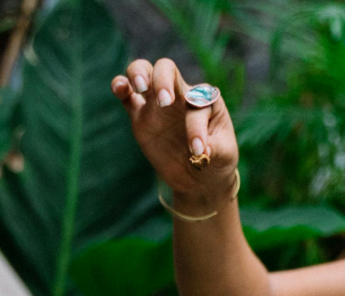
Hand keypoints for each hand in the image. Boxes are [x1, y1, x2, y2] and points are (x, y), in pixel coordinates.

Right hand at [111, 58, 239, 202]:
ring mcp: (158, 104)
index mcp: (205, 100)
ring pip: (144, 72)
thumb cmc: (217, 160)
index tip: (198, 152)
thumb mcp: (225, 156)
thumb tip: (202, 151)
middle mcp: (180, 95)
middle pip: (167, 69)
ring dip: (138, 73)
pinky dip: (120, 87)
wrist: (198, 177)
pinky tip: (119, 88)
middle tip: (164, 102)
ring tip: (140, 87)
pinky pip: (126, 96)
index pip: (197, 103)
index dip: (197, 128)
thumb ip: (216, 149)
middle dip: (163, 80)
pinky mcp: (140, 117)